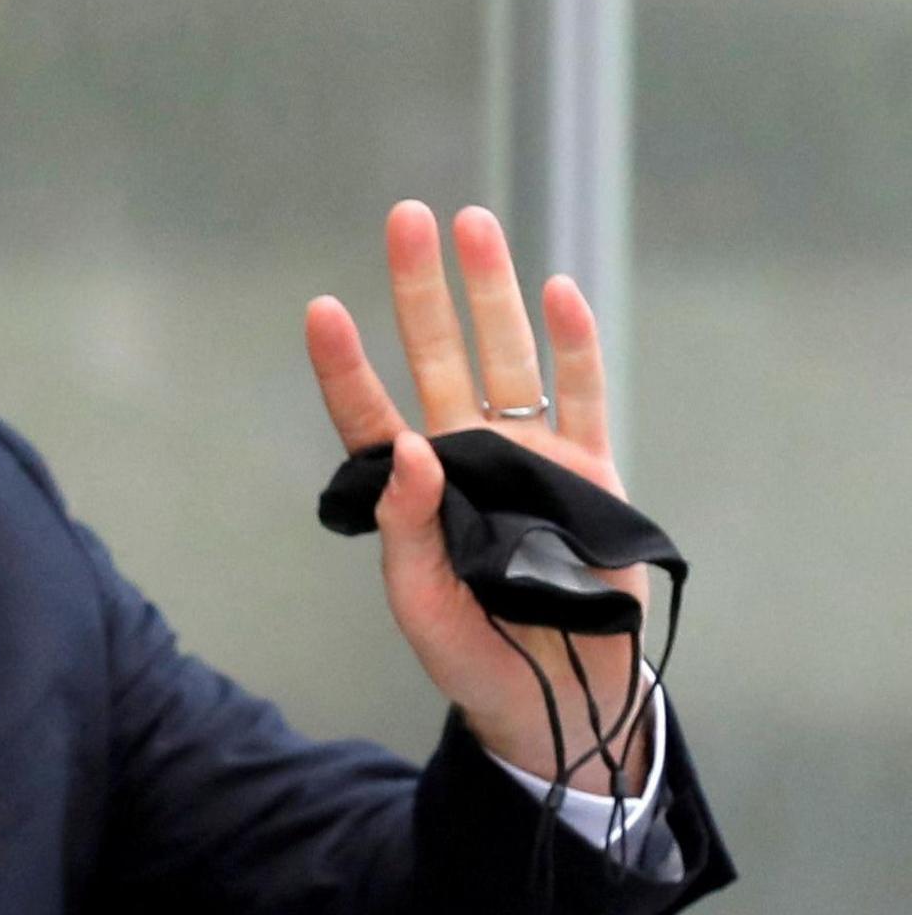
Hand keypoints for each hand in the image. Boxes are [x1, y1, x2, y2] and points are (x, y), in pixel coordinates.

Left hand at [304, 201, 649, 791]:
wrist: (555, 697)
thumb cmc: (473, 654)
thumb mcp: (421, 603)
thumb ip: (406, 528)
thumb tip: (407, 445)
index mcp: (412, 491)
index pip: (368, 416)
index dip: (345, 365)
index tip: (321, 308)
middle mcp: (466, 458)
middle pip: (438, 356)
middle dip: (422, 289)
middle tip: (407, 217)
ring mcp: (531, 457)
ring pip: (506, 358)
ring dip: (492, 292)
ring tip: (473, 224)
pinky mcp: (591, 472)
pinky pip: (580, 395)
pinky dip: (573, 343)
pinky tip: (557, 288)